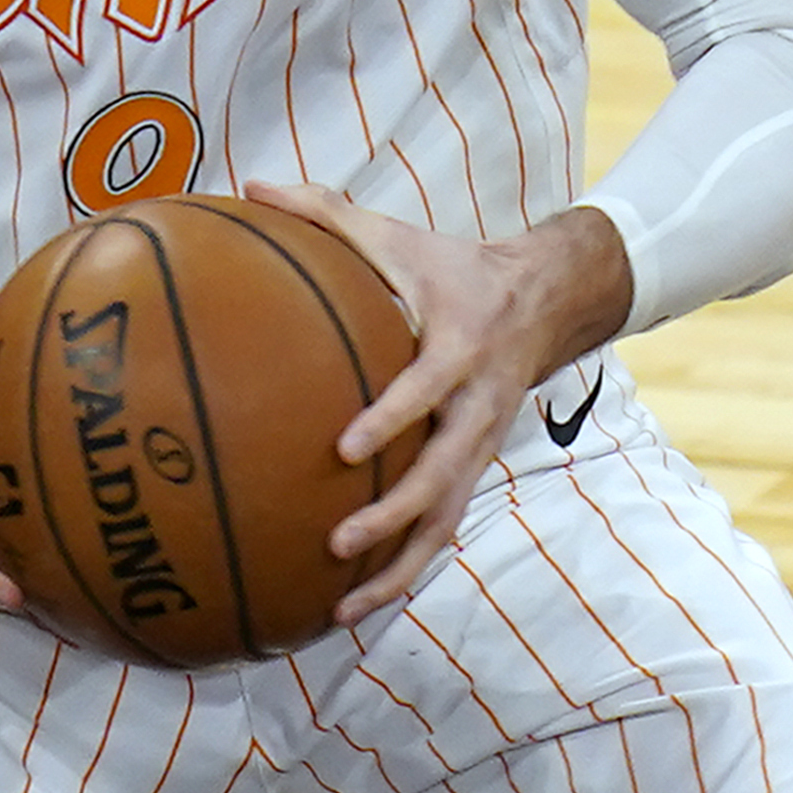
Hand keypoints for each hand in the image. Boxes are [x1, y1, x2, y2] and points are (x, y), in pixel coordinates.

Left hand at [240, 180, 628, 625]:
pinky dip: (405, 568)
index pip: (428, 391)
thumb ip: (323, 211)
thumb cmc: (449, 266)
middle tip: (338, 545)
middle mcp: (476, 409)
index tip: (346, 448)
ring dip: (400, 569)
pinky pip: (440, 528)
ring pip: (445, 522)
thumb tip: (248, 184)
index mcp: (459, 348)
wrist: (544, 299)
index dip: (393, 419)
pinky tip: (356, 602)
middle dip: (393, 519)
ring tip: (344, 609)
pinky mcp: (472, 470)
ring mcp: (479, 447)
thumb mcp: (396, 233)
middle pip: (442, 477)